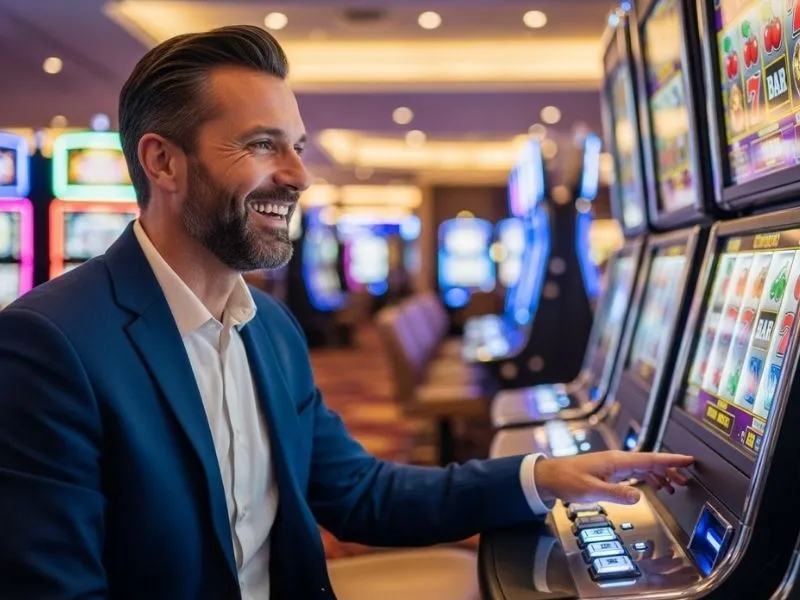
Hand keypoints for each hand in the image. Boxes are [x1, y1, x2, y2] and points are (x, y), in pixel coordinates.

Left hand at [534, 450, 692, 504]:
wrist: (549, 476)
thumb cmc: (566, 480)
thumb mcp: (591, 490)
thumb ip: (616, 494)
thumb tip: (639, 495)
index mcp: (616, 461)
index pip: (650, 459)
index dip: (670, 460)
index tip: (688, 460)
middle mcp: (617, 460)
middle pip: (650, 462)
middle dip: (670, 469)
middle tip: (687, 479)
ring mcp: (614, 465)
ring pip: (644, 467)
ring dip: (661, 474)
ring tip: (675, 485)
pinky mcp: (610, 471)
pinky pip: (635, 472)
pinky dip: (648, 477)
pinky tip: (653, 485)